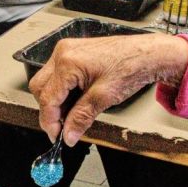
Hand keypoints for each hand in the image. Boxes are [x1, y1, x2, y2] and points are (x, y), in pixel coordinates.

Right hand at [28, 34, 187, 145]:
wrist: (147, 54)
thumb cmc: (131, 67)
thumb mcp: (103, 98)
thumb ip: (81, 118)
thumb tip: (68, 134)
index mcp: (68, 62)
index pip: (47, 98)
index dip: (50, 121)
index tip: (57, 136)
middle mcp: (62, 53)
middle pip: (40, 88)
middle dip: (49, 110)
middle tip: (63, 127)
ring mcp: (67, 50)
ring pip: (46, 81)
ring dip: (55, 100)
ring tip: (71, 114)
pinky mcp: (72, 52)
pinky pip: (56, 74)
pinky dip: (62, 90)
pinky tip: (74, 99)